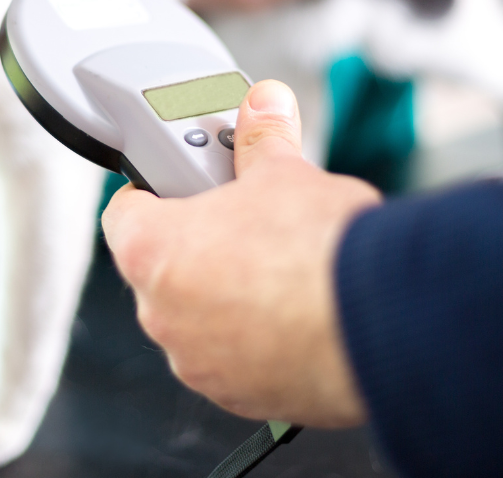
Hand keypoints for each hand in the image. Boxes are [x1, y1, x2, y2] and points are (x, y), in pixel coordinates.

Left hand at [102, 80, 379, 426]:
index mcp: (152, 251)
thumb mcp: (285, 172)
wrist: (379, 323)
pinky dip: (257, 337)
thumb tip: (262, 106)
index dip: (151, 190)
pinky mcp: (241, 396)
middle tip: (243, 221)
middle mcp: (162, 315)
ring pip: (198, 317)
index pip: (123, 212)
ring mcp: (198, 362)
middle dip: (200, 242)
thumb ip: (262, 137)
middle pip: (163, 266)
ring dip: (226, 294)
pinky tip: (297, 313)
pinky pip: (234, 358)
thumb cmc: (318, 251)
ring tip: (279, 268)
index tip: (180, 183)